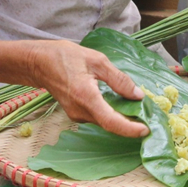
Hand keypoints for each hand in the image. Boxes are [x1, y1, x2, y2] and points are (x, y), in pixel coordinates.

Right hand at [24, 40, 148, 138]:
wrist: (39, 62)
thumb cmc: (66, 56)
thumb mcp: (97, 60)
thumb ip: (118, 79)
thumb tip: (138, 95)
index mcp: (86, 96)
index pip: (111, 121)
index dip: (130, 129)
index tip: (146, 130)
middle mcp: (80, 111)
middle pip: (110, 123)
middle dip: (130, 123)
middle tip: (148, 115)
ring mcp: (76, 114)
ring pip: (104, 121)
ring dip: (121, 117)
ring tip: (137, 107)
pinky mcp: (75, 113)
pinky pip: (97, 117)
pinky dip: (110, 113)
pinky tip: (119, 103)